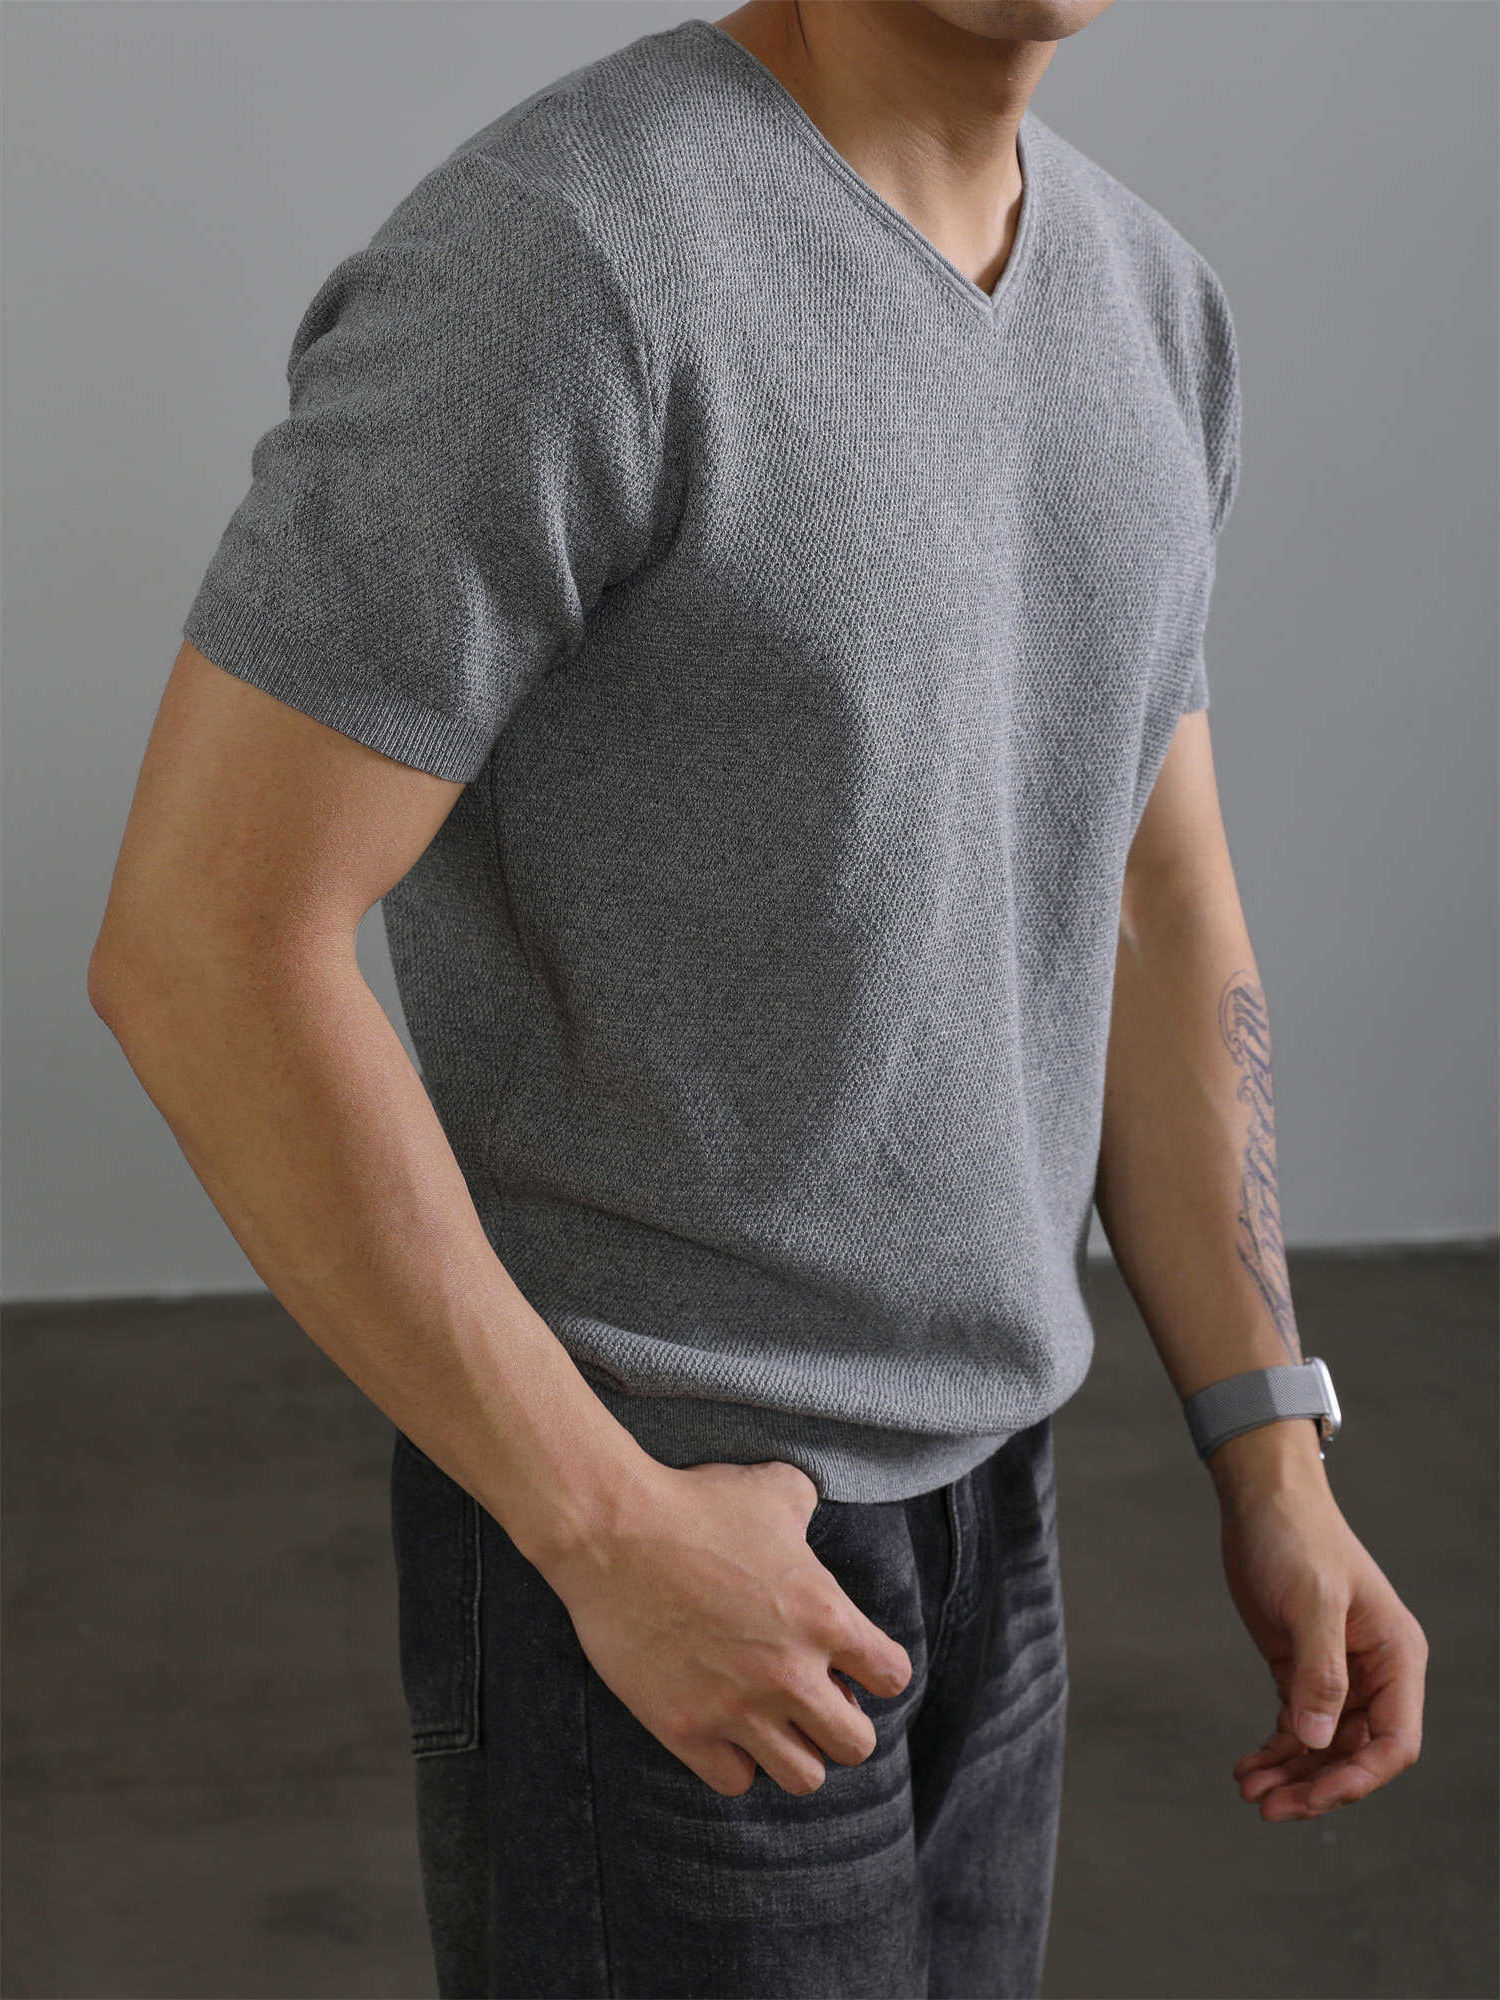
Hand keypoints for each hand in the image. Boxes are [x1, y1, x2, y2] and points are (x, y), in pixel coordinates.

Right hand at [537, 1457, 913, 1797]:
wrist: (613, 1532)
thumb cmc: (695, 1503)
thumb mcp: (774, 1488)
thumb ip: (809, 1507)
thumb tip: (811, 1515)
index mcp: (824, 1616)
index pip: (894, 1677)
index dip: (877, 1669)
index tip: (851, 1661)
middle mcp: (790, 1673)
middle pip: (856, 1746)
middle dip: (842, 1723)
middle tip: (812, 1697)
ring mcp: (738, 1708)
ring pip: (803, 1778)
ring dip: (794, 1750)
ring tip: (772, 1720)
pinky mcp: (686, 1729)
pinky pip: (735, 1781)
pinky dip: (734, 1759)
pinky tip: (722, 1723)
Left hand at [1217, 1459, 1427, 1819]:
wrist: (1261, 1498)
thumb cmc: (1295, 1536)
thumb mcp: (1310, 1600)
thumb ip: (1319, 1671)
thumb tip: (1316, 1740)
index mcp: (1396, 1657)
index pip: (1394, 1743)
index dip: (1357, 1779)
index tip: (1311, 1798)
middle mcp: (1374, 1671)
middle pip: (1355, 1754)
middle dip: (1315, 1784)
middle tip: (1265, 1806)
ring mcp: (1337, 1672)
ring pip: (1323, 1745)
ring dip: (1291, 1773)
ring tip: (1248, 1790)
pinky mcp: (1300, 1666)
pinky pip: (1297, 1724)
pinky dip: (1276, 1749)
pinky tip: (1248, 1765)